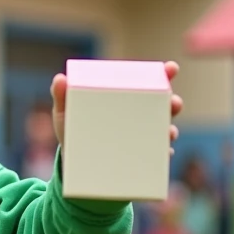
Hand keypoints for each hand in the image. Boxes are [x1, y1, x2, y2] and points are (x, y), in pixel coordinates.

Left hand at [51, 61, 183, 154]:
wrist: (72, 165)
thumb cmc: (72, 132)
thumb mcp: (65, 114)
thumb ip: (62, 96)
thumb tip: (60, 78)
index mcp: (125, 100)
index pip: (149, 84)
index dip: (165, 75)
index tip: (172, 68)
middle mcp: (139, 118)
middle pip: (164, 107)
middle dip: (173, 104)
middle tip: (173, 103)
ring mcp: (142, 139)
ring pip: (165, 132)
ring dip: (171, 131)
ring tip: (169, 132)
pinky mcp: (139, 160)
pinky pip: (156, 158)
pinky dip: (162, 155)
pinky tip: (164, 153)